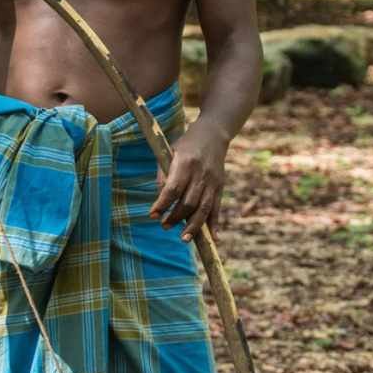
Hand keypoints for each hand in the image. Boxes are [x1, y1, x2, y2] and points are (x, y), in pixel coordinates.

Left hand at [148, 121, 228, 241]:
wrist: (213, 134)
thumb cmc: (186, 144)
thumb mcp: (170, 152)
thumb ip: (164, 175)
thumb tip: (159, 199)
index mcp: (185, 163)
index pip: (173, 189)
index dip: (162, 204)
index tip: (152, 215)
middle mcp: (201, 173)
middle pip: (189, 202)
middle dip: (176, 217)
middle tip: (164, 226)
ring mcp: (212, 181)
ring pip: (204, 208)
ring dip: (194, 226)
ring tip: (184, 238)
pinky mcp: (220, 186)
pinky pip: (217, 208)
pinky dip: (214, 224)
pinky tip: (212, 239)